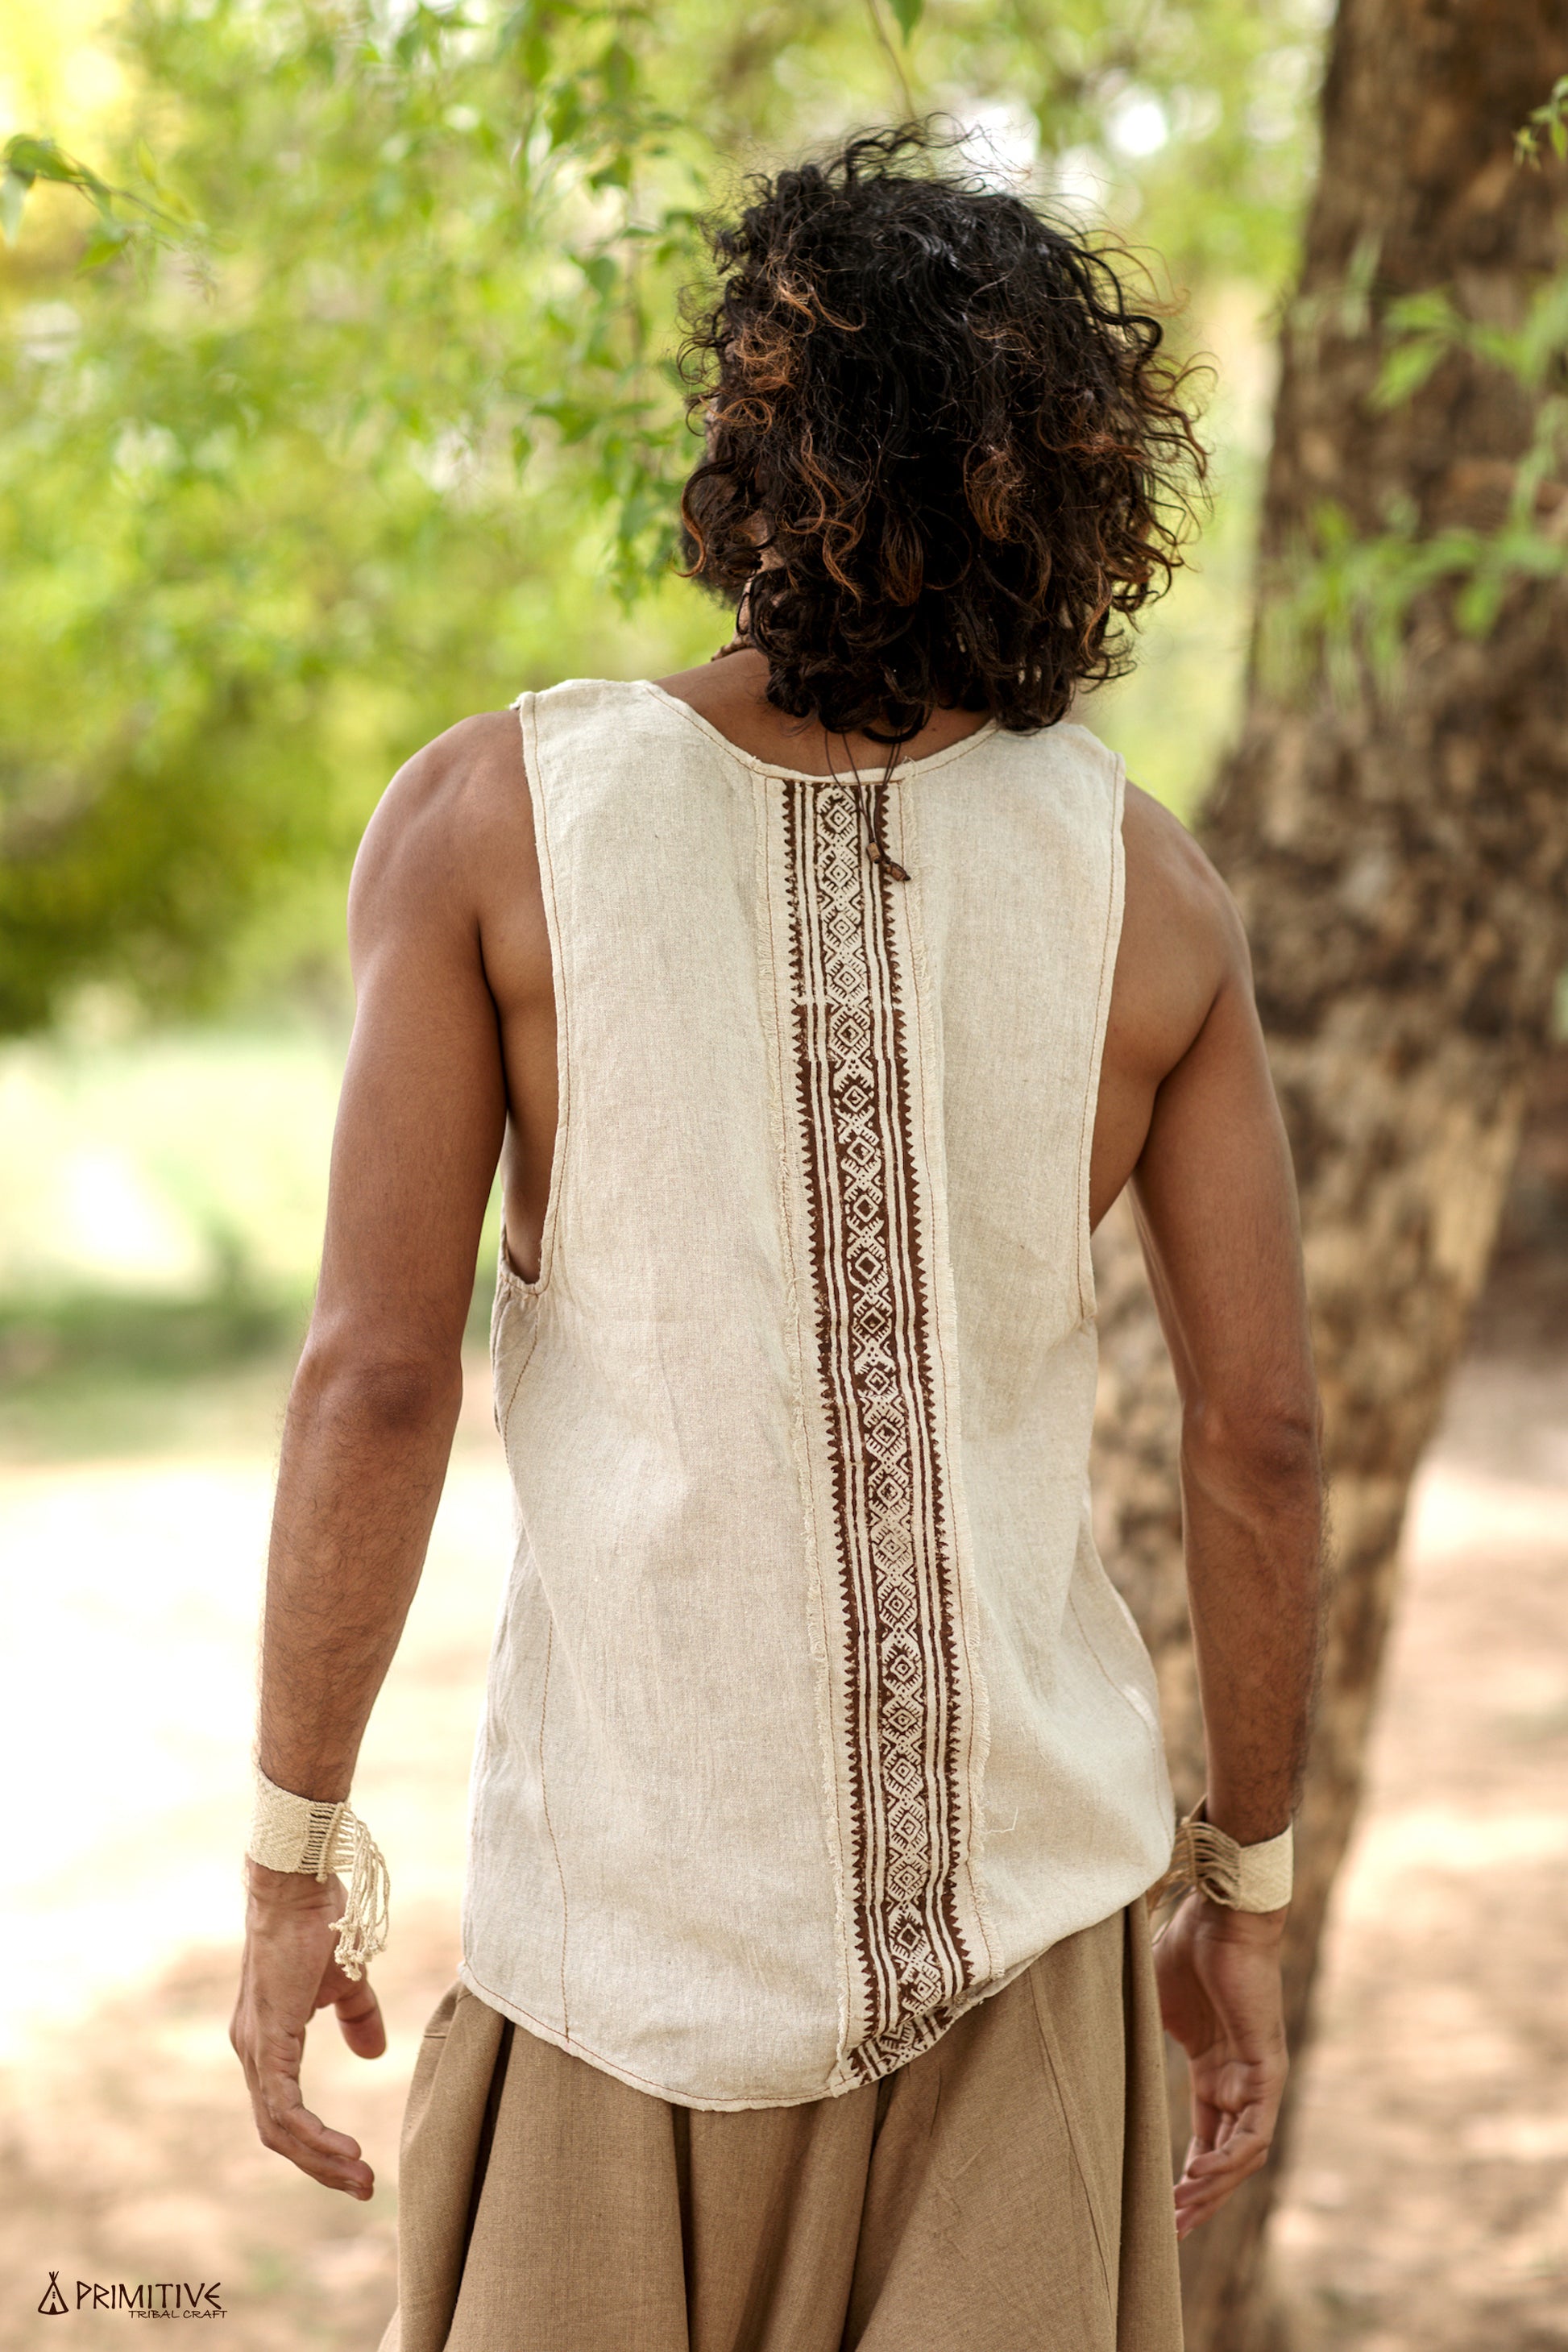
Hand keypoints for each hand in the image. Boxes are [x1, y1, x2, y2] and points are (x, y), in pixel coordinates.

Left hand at [229, 1860, 386, 2197]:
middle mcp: (251, 2050)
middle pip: (277, 2131)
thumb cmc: (320, 1922)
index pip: (283, 2111)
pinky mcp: (268, 2038)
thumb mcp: (346, 1981)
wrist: (300, 1882)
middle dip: (320, 2165)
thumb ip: (357, 2017)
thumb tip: (373, 2055)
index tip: (355, 2162)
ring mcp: (255, 2046)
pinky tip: (343, 2148)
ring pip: (278, 2127)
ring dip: (319, 2159)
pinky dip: (312, 2135)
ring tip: (360, 2176)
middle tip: (362, 2185)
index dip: (316, 2143)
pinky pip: (283, 2104)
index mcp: (265, 2040)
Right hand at [1153, 1890, 1287, 2239]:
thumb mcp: (1150, 2003)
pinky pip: (1255, 2131)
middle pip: (1226, 2155)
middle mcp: (1239, 2079)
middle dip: (1201, 2196)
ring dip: (1215, 2188)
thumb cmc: (1185, 1947)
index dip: (1189, 2175)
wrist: (1219, 1914)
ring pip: (1243, 2153)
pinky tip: (1200, 2178)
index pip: (1207, 2136)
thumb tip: (1083, 2038)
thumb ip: (1132, 2033)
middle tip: (1172, 2231)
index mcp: (1214, 2067)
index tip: (1162, 2208)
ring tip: (1182, 2212)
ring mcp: (1257, 2076)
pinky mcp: (1268, 2068)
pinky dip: (1229, 2160)